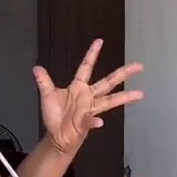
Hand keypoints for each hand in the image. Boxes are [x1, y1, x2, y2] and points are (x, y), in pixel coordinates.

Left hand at [33, 38, 143, 154]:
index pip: (86, 67)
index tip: (99, 41)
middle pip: (108, 82)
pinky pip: (91, 121)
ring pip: (110, 101)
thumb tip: (36, 67)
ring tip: (140, 94)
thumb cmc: (55, 116)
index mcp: (78, 87)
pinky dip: (94, 122)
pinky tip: (99, 122)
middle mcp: (88, 96)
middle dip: (123, 73)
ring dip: (124, 97)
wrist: (56, 136)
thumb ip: (44, 82)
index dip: (92, 54)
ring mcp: (90, 109)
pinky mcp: (86, 123)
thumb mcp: (47, 96)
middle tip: (139, 66)